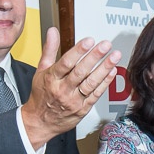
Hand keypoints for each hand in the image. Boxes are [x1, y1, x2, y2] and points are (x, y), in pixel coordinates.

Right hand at [21, 27, 120, 148]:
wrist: (40, 122)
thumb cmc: (41, 95)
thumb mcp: (41, 70)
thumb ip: (49, 49)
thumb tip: (52, 31)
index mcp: (51, 78)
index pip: (66, 63)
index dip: (78, 51)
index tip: (89, 41)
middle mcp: (62, 90)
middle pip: (80, 72)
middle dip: (95, 57)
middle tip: (106, 45)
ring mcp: (73, 101)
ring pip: (90, 83)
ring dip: (104, 69)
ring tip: (114, 56)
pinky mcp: (82, 109)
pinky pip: (95, 95)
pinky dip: (104, 83)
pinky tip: (112, 72)